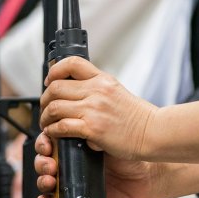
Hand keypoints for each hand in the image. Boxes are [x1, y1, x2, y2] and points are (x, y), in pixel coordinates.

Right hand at [34, 131, 161, 197]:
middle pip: (43, 159)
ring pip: (44, 179)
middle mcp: (70, 160)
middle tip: (51, 163)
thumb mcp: (106, 136)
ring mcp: (70, 179)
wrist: (143, 175)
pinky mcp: (74, 197)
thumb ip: (86, 131)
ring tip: (51, 179)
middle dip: (41, 161)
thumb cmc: (126, 152)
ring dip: (42, 179)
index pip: (49, 139)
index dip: (44, 141)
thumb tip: (68, 129)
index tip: (48, 143)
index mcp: (74, 142)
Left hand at [40, 57, 157, 159]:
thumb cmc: (138, 117)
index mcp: (103, 79)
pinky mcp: (93, 128)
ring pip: (54, 107)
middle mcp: (97, 91)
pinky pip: (61, 127)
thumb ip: (98, 89)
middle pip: (56, 87)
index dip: (54, 70)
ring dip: (45, 117)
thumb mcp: (118, 92)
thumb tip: (77, 93)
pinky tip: (55, 134)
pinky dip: (53, 131)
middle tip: (45, 109)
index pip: (72, 63)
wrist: (154, 132)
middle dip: (44, 99)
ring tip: (47, 124)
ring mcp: (94, 109)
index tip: (49, 80)